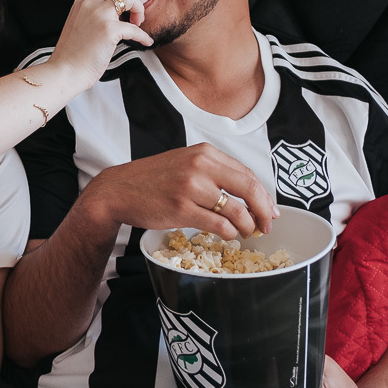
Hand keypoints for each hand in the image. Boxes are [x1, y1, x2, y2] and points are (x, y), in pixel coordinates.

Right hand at [49, 0, 152, 86]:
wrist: (63, 72)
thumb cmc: (71, 58)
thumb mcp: (79, 29)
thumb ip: (93, 20)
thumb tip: (114, 21)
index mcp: (82, 4)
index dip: (122, 3)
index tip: (129, 13)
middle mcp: (90, 4)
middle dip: (134, 0)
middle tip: (136, 17)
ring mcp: (99, 15)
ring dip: (139, 10)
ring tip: (138, 25)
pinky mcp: (109, 29)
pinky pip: (135, 28)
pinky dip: (143, 35)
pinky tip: (146, 42)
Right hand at [89, 142, 277, 239]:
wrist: (119, 190)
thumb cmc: (152, 179)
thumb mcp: (185, 163)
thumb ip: (214, 172)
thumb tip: (247, 193)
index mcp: (204, 153)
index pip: (247, 173)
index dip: (264, 195)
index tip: (269, 209)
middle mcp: (200, 166)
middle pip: (249, 189)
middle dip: (263, 211)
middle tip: (266, 225)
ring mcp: (191, 187)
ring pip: (236, 210)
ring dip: (247, 226)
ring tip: (246, 233)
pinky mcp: (181, 209)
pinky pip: (218, 224)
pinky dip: (229, 233)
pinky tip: (228, 235)